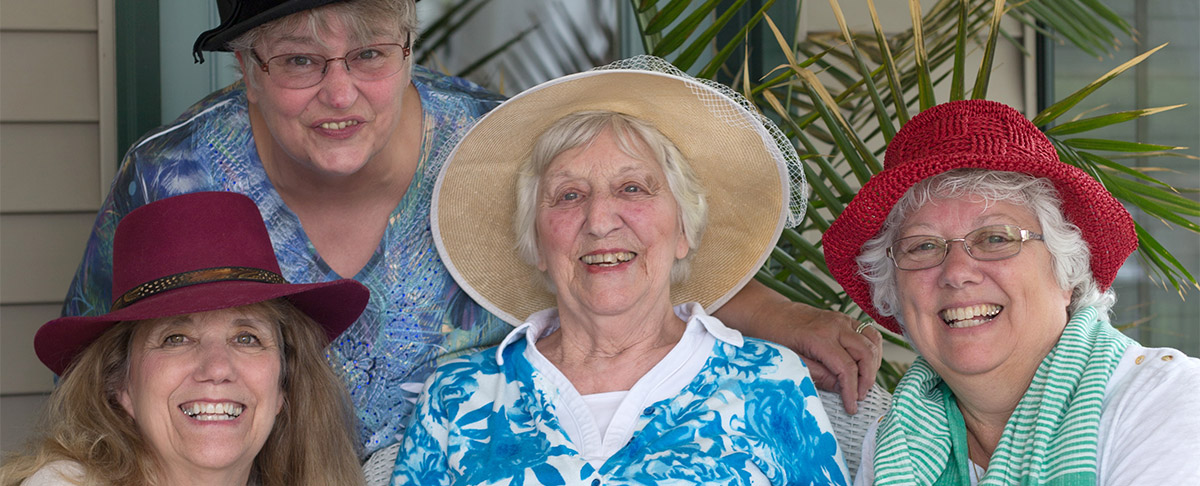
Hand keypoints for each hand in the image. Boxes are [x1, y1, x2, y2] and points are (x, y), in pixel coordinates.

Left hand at [715, 280, 882, 413]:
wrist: (769, 312)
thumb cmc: (774, 336)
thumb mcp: (789, 360)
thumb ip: (816, 374)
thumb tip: (840, 388)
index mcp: (819, 337)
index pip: (846, 368)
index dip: (851, 390)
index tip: (852, 407)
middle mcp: (835, 325)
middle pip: (865, 354)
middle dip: (867, 379)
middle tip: (859, 397)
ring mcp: (842, 319)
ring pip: (872, 342)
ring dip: (873, 364)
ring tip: (863, 383)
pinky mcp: (844, 318)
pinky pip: (868, 333)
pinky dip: (872, 349)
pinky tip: (865, 364)